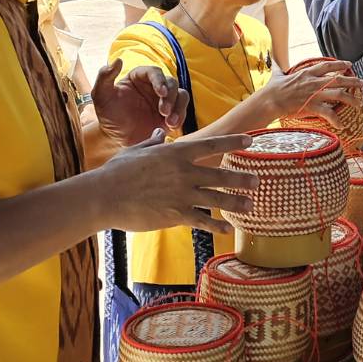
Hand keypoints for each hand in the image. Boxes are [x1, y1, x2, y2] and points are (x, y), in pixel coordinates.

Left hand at [92, 60, 188, 146]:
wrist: (116, 138)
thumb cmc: (108, 115)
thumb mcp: (101, 96)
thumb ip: (104, 77)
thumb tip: (117, 60)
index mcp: (139, 77)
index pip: (154, 72)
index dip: (159, 80)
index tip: (160, 92)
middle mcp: (154, 86)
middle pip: (171, 83)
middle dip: (170, 96)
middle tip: (163, 111)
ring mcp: (164, 100)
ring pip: (181, 95)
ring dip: (178, 107)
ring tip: (170, 121)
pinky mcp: (171, 113)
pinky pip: (182, 111)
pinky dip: (180, 117)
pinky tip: (172, 126)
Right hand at [96, 128, 257, 232]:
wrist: (104, 197)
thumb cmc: (116, 172)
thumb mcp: (137, 150)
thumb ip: (154, 141)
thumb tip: (163, 132)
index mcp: (176, 153)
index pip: (212, 145)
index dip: (233, 142)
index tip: (250, 140)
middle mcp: (184, 172)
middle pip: (221, 174)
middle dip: (241, 178)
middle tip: (258, 180)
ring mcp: (182, 194)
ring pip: (217, 198)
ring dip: (236, 202)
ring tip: (251, 205)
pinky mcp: (176, 215)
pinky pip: (202, 220)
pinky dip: (217, 225)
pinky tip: (228, 229)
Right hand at [258, 59, 362, 126]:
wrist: (269, 101)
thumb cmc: (272, 89)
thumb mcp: (277, 75)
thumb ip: (278, 67)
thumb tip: (273, 60)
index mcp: (307, 73)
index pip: (327, 65)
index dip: (340, 64)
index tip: (349, 64)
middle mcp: (314, 82)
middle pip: (339, 79)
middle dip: (353, 81)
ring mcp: (314, 94)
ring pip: (338, 94)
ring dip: (351, 98)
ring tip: (359, 102)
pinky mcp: (312, 106)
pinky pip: (328, 113)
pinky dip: (336, 120)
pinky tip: (342, 125)